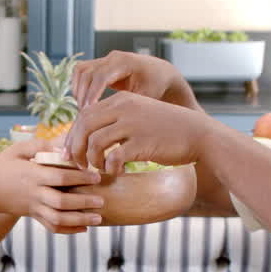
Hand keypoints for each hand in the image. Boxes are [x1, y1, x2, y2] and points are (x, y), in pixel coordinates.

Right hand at [0, 138, 103, 233]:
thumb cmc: (4, 166)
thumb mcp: (18, 150)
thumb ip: (41, 146)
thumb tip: (65, 142)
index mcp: (32, 175)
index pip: (59, 178)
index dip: (79, 178)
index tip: (95, 176)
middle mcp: (33, 193)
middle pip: (61, 202)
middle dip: (83, 202)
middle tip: (101, 200)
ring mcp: (33, 207)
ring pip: (58, 218)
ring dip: (79, 220)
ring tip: (98, 219)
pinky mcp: (33, 216)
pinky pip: (51, 226)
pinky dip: (68, 230)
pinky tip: (83, 228)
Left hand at [62, 92, 216, 175]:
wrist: (199, 134)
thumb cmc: (167, 129)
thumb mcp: (139, 114)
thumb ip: (116, 120)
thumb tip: (89, 137)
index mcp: (121, 99)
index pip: (84, 114)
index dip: (73, 136)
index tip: (72, 152)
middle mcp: (124, 108)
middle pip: (84, 126)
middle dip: (76, 148)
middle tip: (79, 165)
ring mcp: (133, 124)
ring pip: (94, 142)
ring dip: (92, 160)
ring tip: (100, 169)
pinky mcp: (142, 143)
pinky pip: (113, 157)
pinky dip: (110, 168)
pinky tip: (118, 172)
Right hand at [71, 50, 187, 108]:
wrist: (161, 74)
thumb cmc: (156, 86)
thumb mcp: (147, 97)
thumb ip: (130, 106)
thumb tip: (112, 120)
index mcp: (125, 62)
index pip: (101, 76)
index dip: (92, 94)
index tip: (88, 111)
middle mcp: (113, 58)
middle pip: (87, 72)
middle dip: (83, 94)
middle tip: (84, 115)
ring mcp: (106, 60)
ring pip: (81, 70)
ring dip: (78, 89)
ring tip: (83, 109)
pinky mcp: (101, 65)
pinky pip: (82, 72)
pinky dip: (78, 85)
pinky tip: (83, 102)